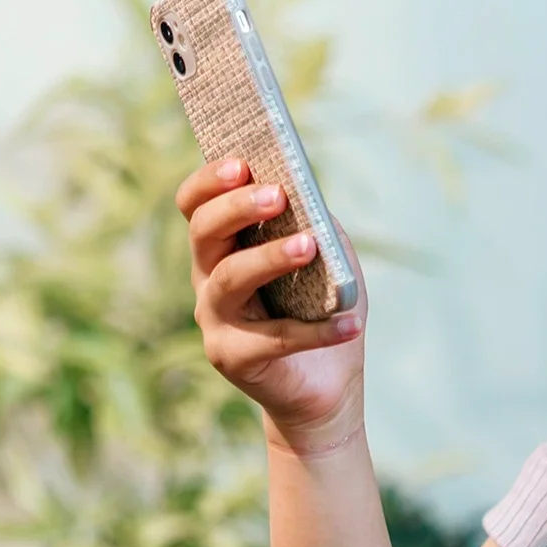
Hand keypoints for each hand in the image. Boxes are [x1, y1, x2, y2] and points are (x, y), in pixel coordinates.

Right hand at [176, 157, 368, 442]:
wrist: (328, 384)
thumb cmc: (323, 308)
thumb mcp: (328, 257)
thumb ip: (317, 224)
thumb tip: (311, 199)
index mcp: (223, 247)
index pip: (196, 205)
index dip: (210, 181)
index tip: (242, 162)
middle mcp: (208, 279)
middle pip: (204, 234)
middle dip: (238, 208)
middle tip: (277, 196)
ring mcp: (215, 320)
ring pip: (229, 280)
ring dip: (270, 258)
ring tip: (309, 246)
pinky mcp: (232, 358)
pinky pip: (274, 338)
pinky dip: (317, 331)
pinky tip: (351, 324)